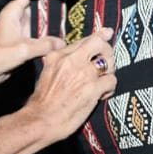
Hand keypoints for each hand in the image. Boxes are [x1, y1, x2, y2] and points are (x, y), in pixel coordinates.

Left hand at [0, 0, 63, 92]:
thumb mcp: (23, 50)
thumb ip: (44, 45)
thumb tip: (62, 42)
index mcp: (13, 11)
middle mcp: (17, 17)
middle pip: (37, 5)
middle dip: (52, 5)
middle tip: (70, 4)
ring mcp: (20, 28)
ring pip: (39, 20)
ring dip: (51, 22)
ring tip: (69, 18)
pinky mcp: (23, 40)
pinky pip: (38, 33)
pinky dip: (48, 34)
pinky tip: (61, 35)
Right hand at [24, 27, 116, 141]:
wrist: (40, 120)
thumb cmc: (42, 101)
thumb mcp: (47, 73)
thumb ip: (60, 62)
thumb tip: (71, 55)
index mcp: (58, 55)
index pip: (84, 40)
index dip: (98, 39)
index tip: (106, 33)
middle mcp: (70, 60)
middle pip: (99, 44)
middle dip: (107, 51)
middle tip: (107, 63)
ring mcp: (83, 74)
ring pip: (109, 61)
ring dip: (110, 71)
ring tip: (103, 81)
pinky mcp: (92, 89)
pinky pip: (112, 80)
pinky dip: (110, 87)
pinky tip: (103, 94)